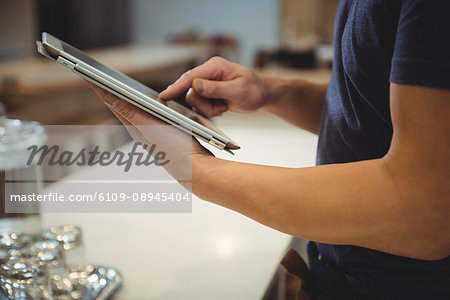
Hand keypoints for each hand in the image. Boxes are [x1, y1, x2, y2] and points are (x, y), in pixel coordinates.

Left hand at [87, 82, 212, 183]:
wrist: (196, 170)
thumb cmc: (177, 151)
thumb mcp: (152, 129)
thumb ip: (132, 113)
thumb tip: (111, 97)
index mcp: (135, 127)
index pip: (113, 102)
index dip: (99, 87)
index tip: (86, 73)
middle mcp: (141, 130)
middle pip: (120, 105)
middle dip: (107, 90)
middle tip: (94, 75)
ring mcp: (153, 133)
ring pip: (133, 110)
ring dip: (123, 98)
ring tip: (112, 87)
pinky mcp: (165, 134)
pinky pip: (148, 115)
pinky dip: (142, 105)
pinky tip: (146, 104)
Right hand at [160, 56, 269, 116]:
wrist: (262, 96)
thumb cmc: (254, 90)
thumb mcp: (238, 90)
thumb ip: (216, 88)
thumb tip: (196, 85)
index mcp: (215, 66)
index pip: (191, 77)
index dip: (176, 87)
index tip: (164, 96)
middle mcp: (208, 72)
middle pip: (191, 92)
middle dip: (204, 104)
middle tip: (222, 106)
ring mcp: (207, 83)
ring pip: (195, 101)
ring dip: (209, 109)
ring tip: (224, 106)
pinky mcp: (208, 92)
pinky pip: (200, 105)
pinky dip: (211, 110)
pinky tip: (223, 107)